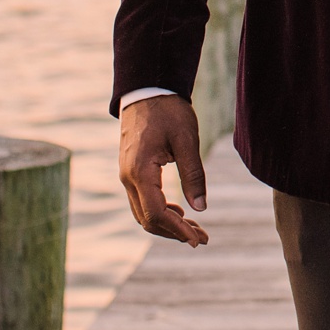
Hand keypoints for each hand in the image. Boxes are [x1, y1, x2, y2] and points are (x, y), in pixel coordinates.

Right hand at [118, 95, 209, 245]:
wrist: (148, 90)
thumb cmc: (168, 111)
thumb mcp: (187, 140)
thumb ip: (194, 174)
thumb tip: (201, 209)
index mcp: (140, 171)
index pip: (156, 213)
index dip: (177, 230)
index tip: (198, 239)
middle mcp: (128, 178)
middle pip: (148, 219)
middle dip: (175, 232)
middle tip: (203, 238)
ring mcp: (127, 176)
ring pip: (144, 213)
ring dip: (168, 224)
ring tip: (196, 229)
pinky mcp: (131, 172)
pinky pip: (143, 201)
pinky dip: (161, 211)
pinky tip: (181, 211)